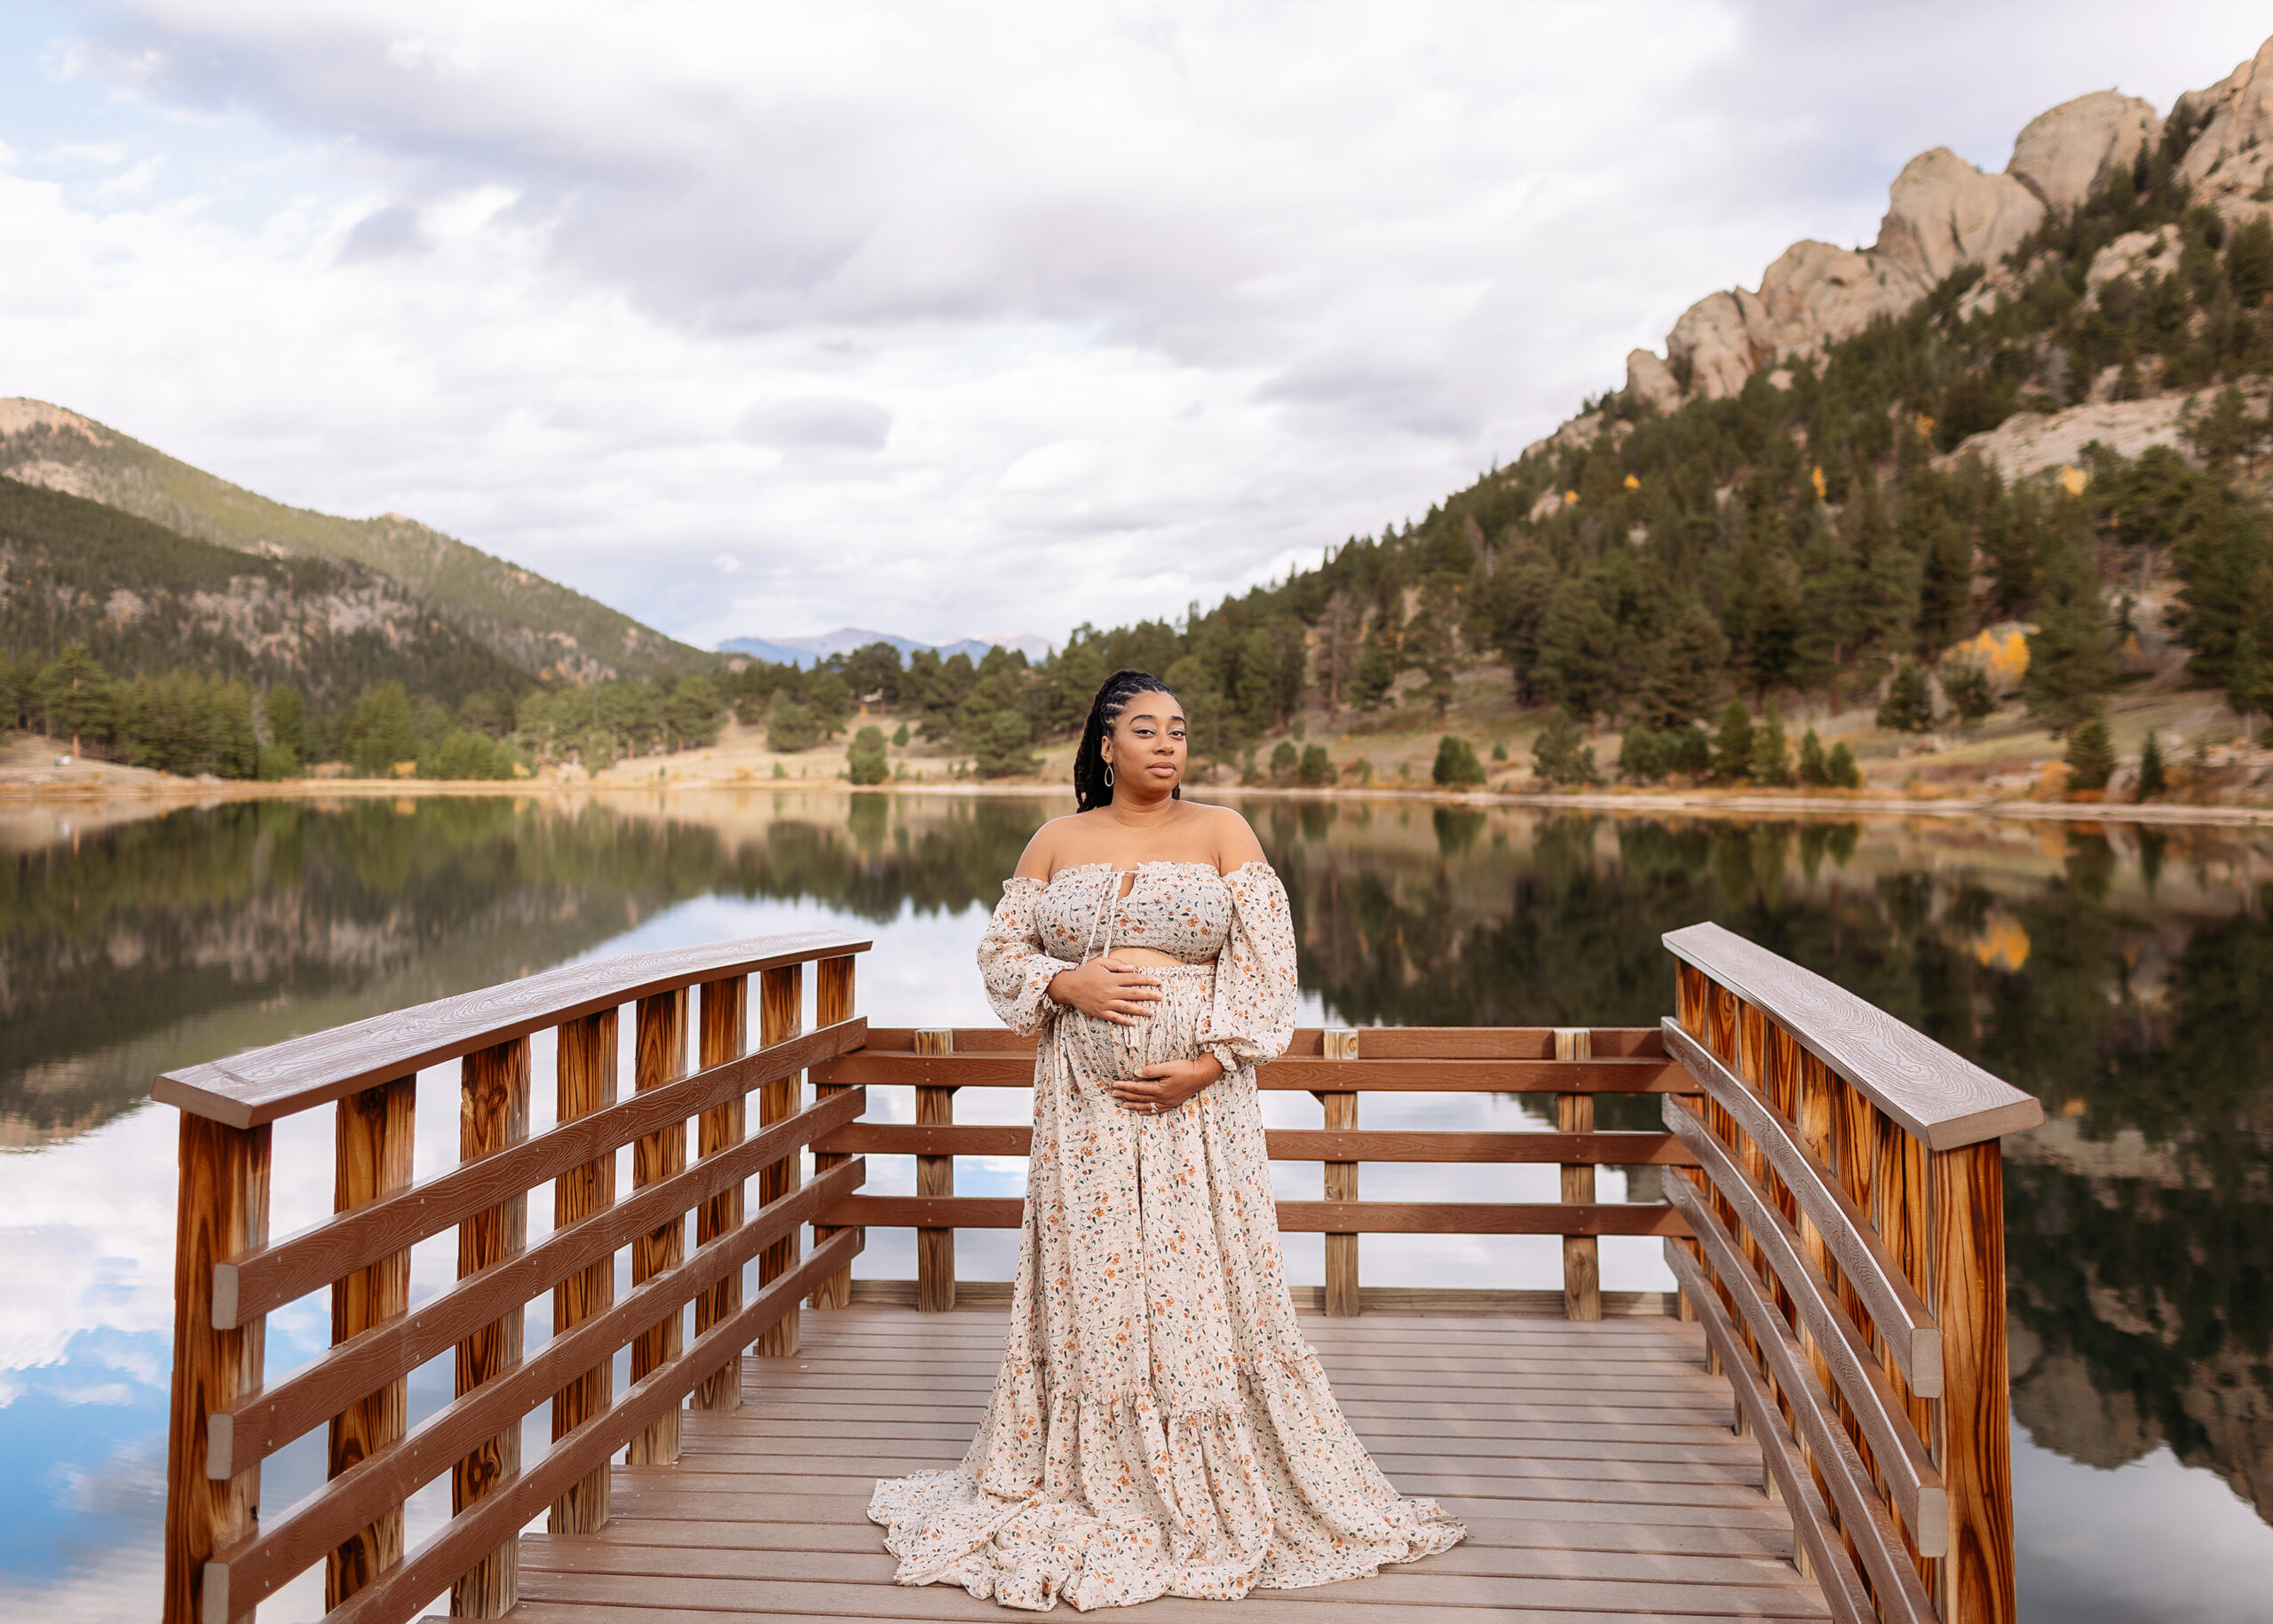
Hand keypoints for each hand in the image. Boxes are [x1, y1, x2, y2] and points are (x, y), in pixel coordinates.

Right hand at [1047, 957, 1162, 1024]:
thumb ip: (1117, 965)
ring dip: (1140, 1010)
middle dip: (1149, 995)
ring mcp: (1106, 1003)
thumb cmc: (1086, 973)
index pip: (1133, 979)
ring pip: (1127, 1007)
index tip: (1158, 981)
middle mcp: (1110, 991)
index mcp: (1112, 979)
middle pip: (1133, 993)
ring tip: (1151, 1012)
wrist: (1069, 987)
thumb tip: (1133, 968)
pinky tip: (1134, 1023)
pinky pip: (1115, 1018)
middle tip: (1160, 997)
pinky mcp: (1101, 1012)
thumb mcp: (1100, 963)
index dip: (1147, 980)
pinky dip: (1125, 1021)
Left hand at [1109, 1054, 1223, 1115]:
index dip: (1124, 1087)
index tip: (1114, 1085)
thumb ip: (1151, 1070)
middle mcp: (1161, 1098)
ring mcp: (1167, 1102)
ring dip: (1133, 1105)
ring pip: (1146, 1106)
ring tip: (1123, 1104)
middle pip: (1139, 1097)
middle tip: (1113, 1094)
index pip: (1137, 1088)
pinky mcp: (1172, 1103)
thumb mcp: (1168, 1066)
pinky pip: (1156, 1110)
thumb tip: (1135, 1073)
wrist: (1202, 1076)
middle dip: (1125, 1096)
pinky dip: (1147, 1111)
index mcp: (1159, 1089)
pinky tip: (1141, 1111)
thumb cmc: (1185, 1069)